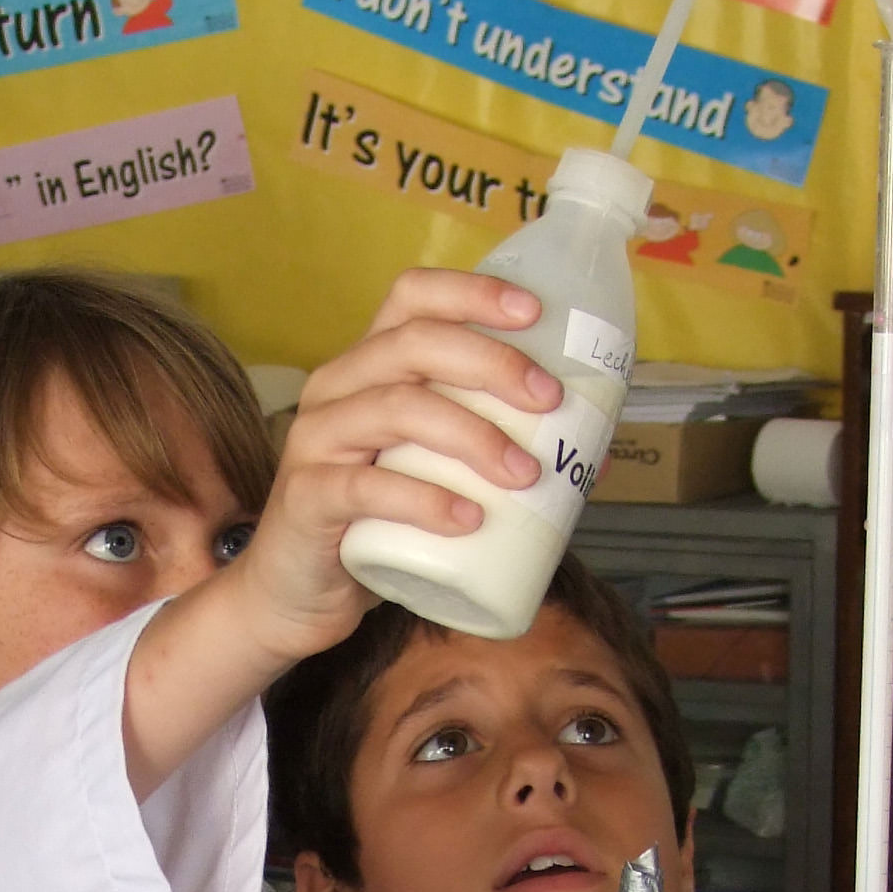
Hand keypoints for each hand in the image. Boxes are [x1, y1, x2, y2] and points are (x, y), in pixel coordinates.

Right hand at [236, 267, 561, 654]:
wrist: (298, 598)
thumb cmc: (377, 528)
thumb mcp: (436, 477)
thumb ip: (491, 458)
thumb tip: (593, 460)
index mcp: (370, 368)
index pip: (414, 298)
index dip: (473, 293)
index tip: (534, 313)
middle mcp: (337, 388)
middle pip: (416, 344)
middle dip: (492, 364)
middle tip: (549, 402)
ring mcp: (316, 441)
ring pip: (396, 408)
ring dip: (472, 435)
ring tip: (524, 473)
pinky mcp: (307, 499)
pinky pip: (365, 488)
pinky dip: (424, 501)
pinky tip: (468, 520)